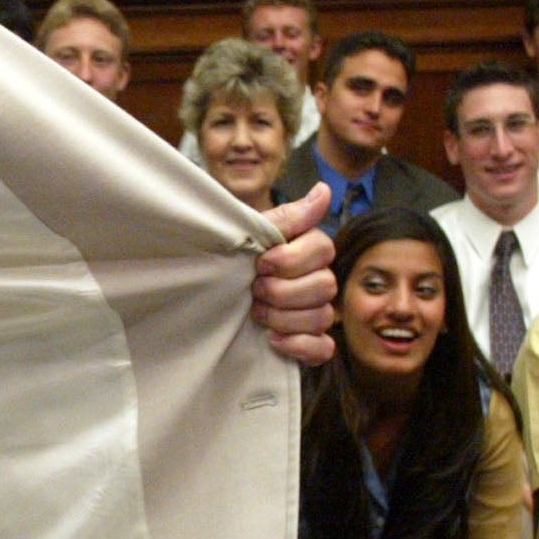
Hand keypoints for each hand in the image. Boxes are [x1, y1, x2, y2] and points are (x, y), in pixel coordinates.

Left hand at [252, 186, 335, 366]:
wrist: (213, 295)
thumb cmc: (236, 260)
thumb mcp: (254, 235)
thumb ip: (289, 216)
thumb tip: (323, 190)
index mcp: (309, 250)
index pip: (323, 250)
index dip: (291, 259)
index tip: (261, 263)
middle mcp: (319, 280)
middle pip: (325, 286)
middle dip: (283, 291)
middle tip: (254, 289)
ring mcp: (316, 312)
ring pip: (322, 317)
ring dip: (284, 317)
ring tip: (256, 313)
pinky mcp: (310, 343)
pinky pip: (323, 348)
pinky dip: (299, 345)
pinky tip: (273, 340)